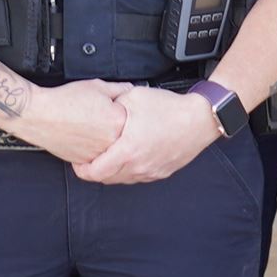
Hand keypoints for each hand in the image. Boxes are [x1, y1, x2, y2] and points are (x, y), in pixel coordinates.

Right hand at [11, 78, 126, 165]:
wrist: (40, 114)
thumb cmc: (64, 101)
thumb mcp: (96, 86)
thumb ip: (119, 88)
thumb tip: (130, 90)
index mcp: (118, 120)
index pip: (131, 116)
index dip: (120, 109)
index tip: (111, 108)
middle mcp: (111, 140)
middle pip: (122, 134)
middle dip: (113, 125)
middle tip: (98, 117)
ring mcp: (98, 153)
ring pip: (110, 148)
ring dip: (104, 139)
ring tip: (90, 126)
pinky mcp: (85, 162)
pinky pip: (96, 156)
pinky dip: (92, 148)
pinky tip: (84, 136)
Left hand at [72, 83, 220, 185]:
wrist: (200, 119)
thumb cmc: (169, 108)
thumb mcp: (132, 97)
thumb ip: (112, 102)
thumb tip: (99, 105)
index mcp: (128, 150)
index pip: (96, 171)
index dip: (81, 169)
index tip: (77, 161)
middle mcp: (139, 166)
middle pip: (107, 178)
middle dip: (94, 170)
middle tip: (87, 159)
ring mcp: (151, 171)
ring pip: (122, 179)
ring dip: (111, 171)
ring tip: (106, 156)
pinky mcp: (161, 172)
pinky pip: (137, 176)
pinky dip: (127, 170)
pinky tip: (126, 157)